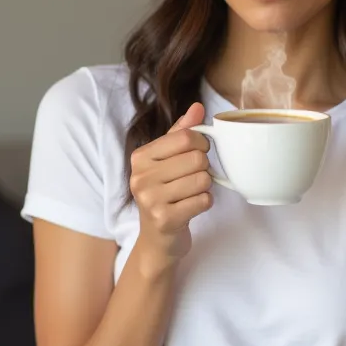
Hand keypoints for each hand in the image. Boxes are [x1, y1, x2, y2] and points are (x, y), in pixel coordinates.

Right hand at [129, 103, 211, 261]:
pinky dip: (205, 203)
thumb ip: (181, 132)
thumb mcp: (167, 160)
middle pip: (196, 158)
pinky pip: (203, 200)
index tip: (198, 153)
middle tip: (193, 178)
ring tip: (191, 193)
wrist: (158, 239)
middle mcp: (140, 176)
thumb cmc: (165, 194)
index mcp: (140, 157)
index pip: (185, 136)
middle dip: (204, 168)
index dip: (201, 144)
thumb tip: (198, 106)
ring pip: (202, 179)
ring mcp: (150, 199)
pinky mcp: (164, 219)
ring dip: (205, 187)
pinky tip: (192, 207)